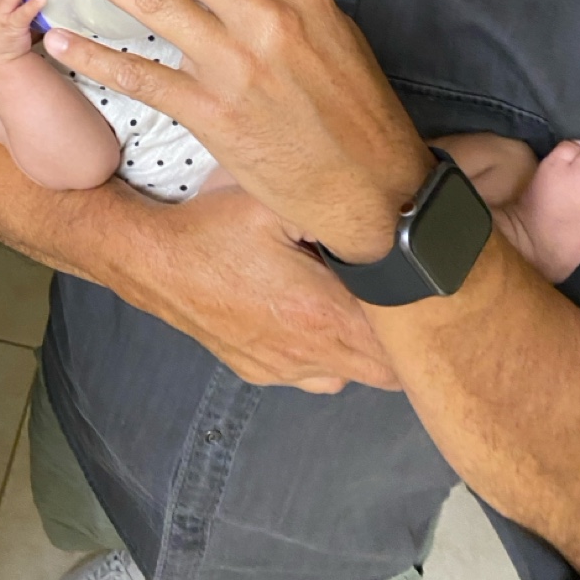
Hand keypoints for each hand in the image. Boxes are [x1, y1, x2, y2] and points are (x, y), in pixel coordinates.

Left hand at [42, 0, 431, 261]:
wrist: (374, 189)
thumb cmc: (358, 116)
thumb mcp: (336, 39)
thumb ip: (283, 7)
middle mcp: (264, 19)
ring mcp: (235, 65)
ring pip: (154, 4)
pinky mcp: (212, 113)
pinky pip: (138, 75)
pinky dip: (92, 56)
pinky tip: (60, 42)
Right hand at [145, 187, 399, 389]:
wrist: (153, 261)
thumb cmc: (211, 230)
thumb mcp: (275, 203)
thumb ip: (334, 213)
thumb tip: (382, 214)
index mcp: (321, 314)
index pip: (403, 344)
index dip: (424, 319)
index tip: (426, 290)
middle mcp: (308, 354)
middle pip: (388, 372)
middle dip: (401, 340)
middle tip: (399, 296)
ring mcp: (282, 369)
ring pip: (352, 376)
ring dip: (364, 348)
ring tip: (354, 302)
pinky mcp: (259, 371)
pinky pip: (313, 374)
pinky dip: (325, 353)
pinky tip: (310, 313)